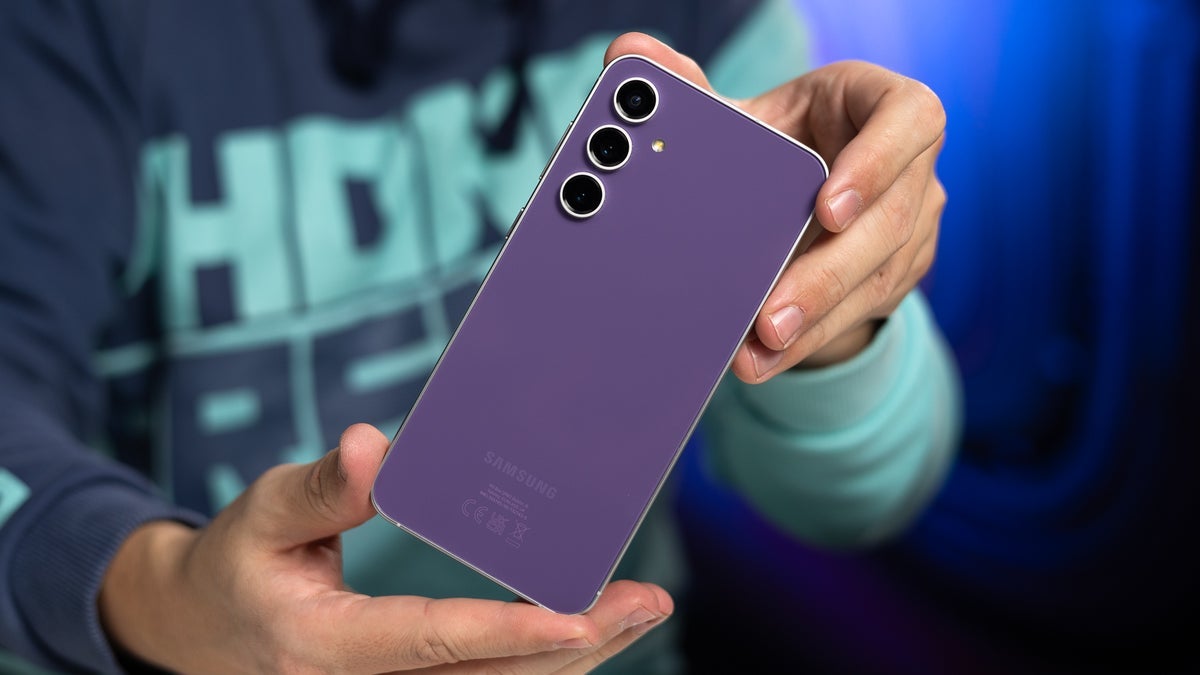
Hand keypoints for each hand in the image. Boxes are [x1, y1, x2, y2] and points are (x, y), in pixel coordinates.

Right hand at [99, 424, 670, 673]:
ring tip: (639, 611)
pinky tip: (587, 630)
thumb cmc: (234, 564)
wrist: (198, 630)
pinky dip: (540, 660)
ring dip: (574, 657)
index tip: (578, 613)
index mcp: (324, 649)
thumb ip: (324, 488)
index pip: (430, 642)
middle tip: (646, 602)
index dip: (508, 630)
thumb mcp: (261, 515)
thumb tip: (381, 444)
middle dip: (576, 646)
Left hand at [605, 34, 946, 380]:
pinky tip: (765, 360)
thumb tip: (626, 54)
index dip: (878, 162)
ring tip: (758, 351)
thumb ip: (689, 88)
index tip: (826, 205)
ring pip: (877, 280)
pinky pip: (860, 313)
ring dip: (814, 320)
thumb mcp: (745, 116)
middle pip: (889, 222)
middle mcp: (911, 168)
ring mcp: (913, 226)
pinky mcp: (896, 274)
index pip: (909, 119)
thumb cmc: (781, 140)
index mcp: (880, 107)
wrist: (809, 191)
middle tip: (770, 317)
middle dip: (827, 275)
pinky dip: (809, 339)